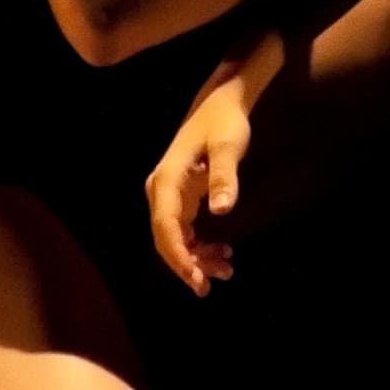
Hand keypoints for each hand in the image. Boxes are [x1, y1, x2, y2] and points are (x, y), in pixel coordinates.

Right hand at [150, 70, 261, 293]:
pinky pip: (183, 230)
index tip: (196, 278)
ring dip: (195, 258)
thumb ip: (224, 177)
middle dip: (186, 265)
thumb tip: (222, 210)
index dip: (178, 256)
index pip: (166, 227)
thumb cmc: (225, 122)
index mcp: (167, 180)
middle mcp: (161, 190)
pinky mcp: (180, 197)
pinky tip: (221, 252)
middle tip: (208, 287)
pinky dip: (199, 245)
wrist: (221, 102)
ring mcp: (169, 195)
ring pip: (175, 238)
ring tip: (225, 270)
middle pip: (165, 238)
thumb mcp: (228, 146)